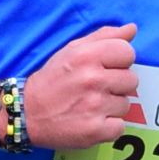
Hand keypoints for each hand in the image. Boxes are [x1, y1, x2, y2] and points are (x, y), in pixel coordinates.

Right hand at [26, 22, 139, 149]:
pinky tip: (91, 122)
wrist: (26, 113)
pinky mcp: (95, 130)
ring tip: (90, 106)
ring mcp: (95, 106)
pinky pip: (119, 127)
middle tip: (95, 90)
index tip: (105, 68)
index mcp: (87, 56)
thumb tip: (132, 29)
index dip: (119, 61)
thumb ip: (104, 37)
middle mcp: (93, 79)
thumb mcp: (72, 50)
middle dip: (116, 85)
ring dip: (111, 107)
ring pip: (125, 105)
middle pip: (131, 81)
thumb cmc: (52, 80)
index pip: (128, 52)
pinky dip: (107, 127)